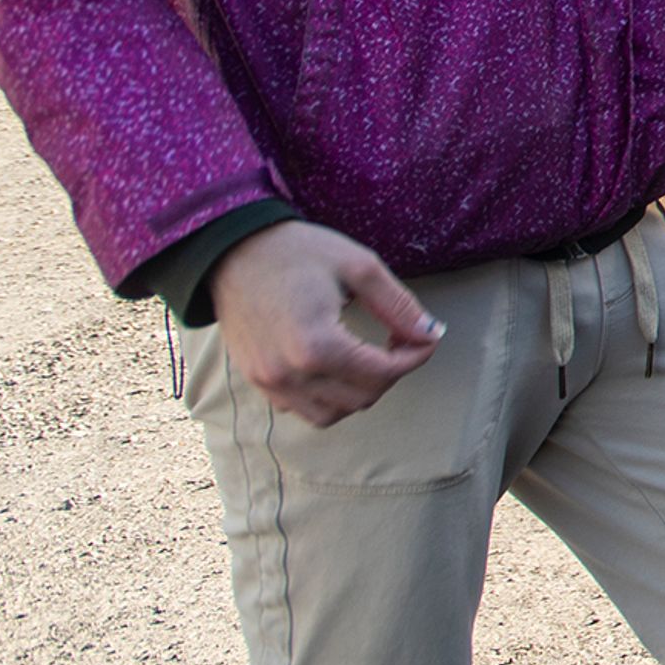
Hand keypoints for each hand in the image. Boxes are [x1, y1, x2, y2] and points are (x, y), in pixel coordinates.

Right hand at [211, 220, 443, 424]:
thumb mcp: (358, 267)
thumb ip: (398, 305)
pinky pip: (301, 408)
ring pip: (331, 414)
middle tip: (401, 341)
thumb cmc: (296, 251)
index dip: (415, 357)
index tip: (426, 337)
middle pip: (361, 399)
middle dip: (391, 373)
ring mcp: (268, 382)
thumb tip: (430, 333)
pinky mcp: (256, 380)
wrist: (233, 250)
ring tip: (370, 356)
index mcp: (316, 345)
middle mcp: (288, 374)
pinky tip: (338, 365)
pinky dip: (328, 397)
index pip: (382, 373)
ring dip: (360, 392)